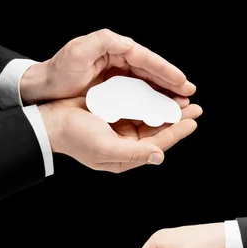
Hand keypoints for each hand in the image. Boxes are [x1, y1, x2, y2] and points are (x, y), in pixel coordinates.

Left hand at [20, 28, 194, 104]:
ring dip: (165, 92)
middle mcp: (117, 58)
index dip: (166, 71)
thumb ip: (104, 42)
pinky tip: (161, 108)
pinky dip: (151, 99)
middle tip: (190, 94)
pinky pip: (138, 93)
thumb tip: (130, 44)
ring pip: (147, 83)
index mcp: (113, 47)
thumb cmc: (59, 71)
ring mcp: (116, 73)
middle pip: (151, 71)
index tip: (182, 82)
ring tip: (182, 102)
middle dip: (171, 82)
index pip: (146, 59)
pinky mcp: (113, 87)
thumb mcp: (79, 52)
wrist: (43, 86)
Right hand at [39, 96, 201, 172]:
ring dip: (166, 108)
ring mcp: (121, 128)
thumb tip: (160, 155)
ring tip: (183, 99)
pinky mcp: (115, 112)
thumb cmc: (75, 137)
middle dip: (177, 119)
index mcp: (127, 155)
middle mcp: (127, 143)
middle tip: (196, 108)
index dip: (177, 132)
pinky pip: (138, 105)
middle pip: (158, 130)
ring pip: (151, 117)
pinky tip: (161, 92)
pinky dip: (150, 99)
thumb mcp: (106, 148)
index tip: (193, 121)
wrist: (51, 121)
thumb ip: (134, 153)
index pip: (158, 143)